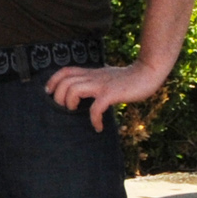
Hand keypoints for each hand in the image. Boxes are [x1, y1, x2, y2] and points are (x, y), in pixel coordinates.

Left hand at [47, 61, 166, 131]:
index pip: (65, 71)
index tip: (49, 91)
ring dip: (70, 103)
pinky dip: (94, 119)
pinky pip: (96, 107)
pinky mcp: (111, 94)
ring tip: (76, 112)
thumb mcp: (106, 76)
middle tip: (64, 107)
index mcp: (90, 73)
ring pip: (74, 90)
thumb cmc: (128, 78)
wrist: (147, 72)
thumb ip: (95, 80)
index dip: (53, 80)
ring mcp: (101, 85)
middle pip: (64, 81)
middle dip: (58, 95)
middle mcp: (92, 77)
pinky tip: (98, 127)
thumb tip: (87, 90)